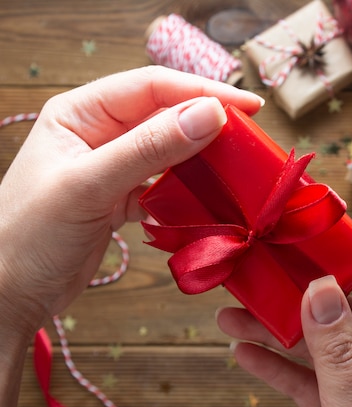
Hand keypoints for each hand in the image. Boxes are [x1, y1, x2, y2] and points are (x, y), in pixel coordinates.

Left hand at [0, 66, 262, 335]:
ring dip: (200, 158)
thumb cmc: (29, 235)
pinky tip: (201, 200)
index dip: (202, 92)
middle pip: (165, 116)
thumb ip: (149, 148)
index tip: (247, 107)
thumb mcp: (88, 185)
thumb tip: (210, 115)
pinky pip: (165, 184)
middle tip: (249, 138)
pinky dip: (185, 192)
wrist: (9, 294)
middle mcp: (99, 133)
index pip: (151, 87)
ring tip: (233, 167)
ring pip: (169, 150)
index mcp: (81, 113)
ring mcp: (112, 166)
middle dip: (206, 124)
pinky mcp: (122, 197)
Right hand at [217, 257, 351, 406]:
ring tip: (232, 312)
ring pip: (315, 348)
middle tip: (264, 271)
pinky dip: (274, 367)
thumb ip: (338, 354)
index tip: (322, 240)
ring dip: (275, 329)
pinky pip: (303, 382)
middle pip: (343, 315)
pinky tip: (243, 352)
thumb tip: (321, 288)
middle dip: (301, 293)